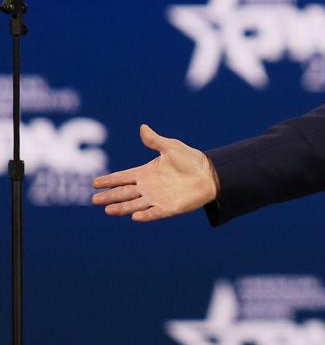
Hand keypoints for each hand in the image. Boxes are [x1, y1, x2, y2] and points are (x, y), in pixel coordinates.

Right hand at [92, 124, 219, 221]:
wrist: (210, 173)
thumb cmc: (191, 160)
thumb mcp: (171, 148)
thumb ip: (155, 141)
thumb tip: (142, 127)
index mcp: (146, 173)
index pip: (123, 177)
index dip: (109, 180)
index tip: (94, 183)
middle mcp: (147, 188)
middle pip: (124, 193)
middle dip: (110, 196)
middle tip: (94, 199)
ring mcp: (156, 199)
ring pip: (134, 205)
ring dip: (122, 208)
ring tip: (108, 209)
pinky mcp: (168, 208)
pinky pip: (154, 213)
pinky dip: (145, 215)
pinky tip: (135, 217)